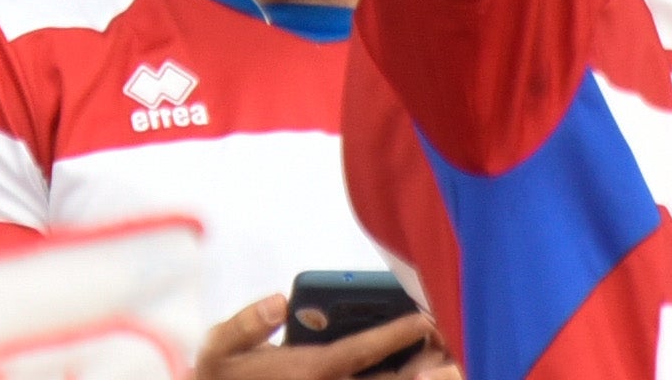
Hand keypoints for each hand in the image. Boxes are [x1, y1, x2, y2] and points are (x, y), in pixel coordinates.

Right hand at [195, 295, 454, 379]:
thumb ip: (246, 322)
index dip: (396, 333)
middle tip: (451, 341)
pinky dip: (395, 378)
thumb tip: (277, 300)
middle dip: (423, 363)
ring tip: (444, 357)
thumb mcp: (220, 347)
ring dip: (416, 375)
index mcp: (308, 371)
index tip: (425, 318)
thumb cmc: (222, 375)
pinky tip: (413, 370)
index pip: (361, 351)